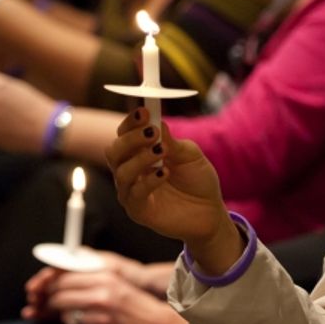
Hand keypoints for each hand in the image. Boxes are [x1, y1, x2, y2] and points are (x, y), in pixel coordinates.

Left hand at [22, 266, 179, 323]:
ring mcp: (99, 317)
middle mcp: (101, 295)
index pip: (64, 276)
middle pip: (59, 295)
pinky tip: (82, 323)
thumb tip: (54, 281)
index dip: (48, 282)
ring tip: (66, 313)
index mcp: (104, 277)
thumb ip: (86, 279)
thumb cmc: (133, 303)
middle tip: (45, 303)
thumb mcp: (113, 282)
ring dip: (61, 314)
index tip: (42, 287)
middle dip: (49, 300)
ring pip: (64, 313)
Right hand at [106, 109, 240, 269]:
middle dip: (131, 138)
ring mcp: (131, 192)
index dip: (131, 121)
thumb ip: (172, 141)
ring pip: (121, 172)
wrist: (210, 212)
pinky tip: (165, 172)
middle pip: (114, 151)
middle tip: (151, 131)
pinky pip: (134, 194)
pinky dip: (148, 181)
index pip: (124, 133)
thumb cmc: (197, 180)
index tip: (144, 111)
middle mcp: (130, 171)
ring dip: (141, 158)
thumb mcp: (190, 155)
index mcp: (139, 153)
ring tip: (161, 150)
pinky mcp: (138, 211)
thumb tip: (156, 120)